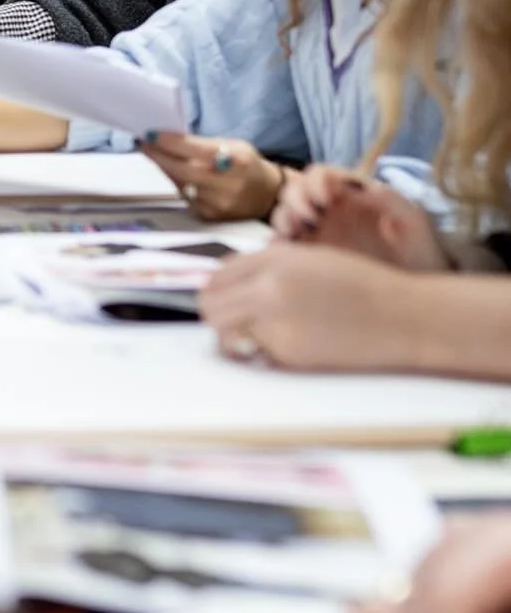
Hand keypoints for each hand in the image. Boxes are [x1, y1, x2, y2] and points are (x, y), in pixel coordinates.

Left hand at [138, 131, 283, 220]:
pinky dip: (176, 182)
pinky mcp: (210, 216)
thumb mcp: (233, 145)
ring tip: (154, 153)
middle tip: (144, 143)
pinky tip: (172, 172)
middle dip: (159, 155)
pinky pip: (185, 196)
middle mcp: (227, 185)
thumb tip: (168, 137)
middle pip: (183, 169)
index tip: (152, 133)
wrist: (267, 196)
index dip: (170, 142)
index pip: (195, 149)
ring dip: (164, 167)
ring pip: (180, 183)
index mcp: (236, 160)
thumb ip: (203, 143)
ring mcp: (218, 203)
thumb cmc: (247, 164)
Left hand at [199, 243, 425, 370]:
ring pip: (225, 332)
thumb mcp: (309, 258)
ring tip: (255, 335)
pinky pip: (257, 352)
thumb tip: (230, 280)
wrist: (402, 316)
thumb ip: (267, 265)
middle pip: (210, 305)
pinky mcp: (289, 354)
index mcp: (274, 259)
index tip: (223, 297)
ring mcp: (276, 322)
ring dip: (233, 335)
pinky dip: (263, 351)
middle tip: (232, 320)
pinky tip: (287, 344)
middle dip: (217, 313)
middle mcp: (268, 287)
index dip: (217, 287)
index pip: (218, 275)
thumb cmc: (361, 285)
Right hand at [272, 164, 450, 269]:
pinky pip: (284, 251)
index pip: (319, 175)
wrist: (423, 297)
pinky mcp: (311, 261)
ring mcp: (318, 236)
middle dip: (295, 201)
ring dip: (282, 222)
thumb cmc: (421, 254)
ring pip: (284, 217)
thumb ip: (388, 198)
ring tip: (294, 238)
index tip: (325, 199)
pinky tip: (286, 257)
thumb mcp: (412, 220)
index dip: (315, 182)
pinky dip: (278, 250)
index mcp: (350, 194)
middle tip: (308, 220)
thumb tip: (360, 186)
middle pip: (294, 192)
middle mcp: (329, 212)